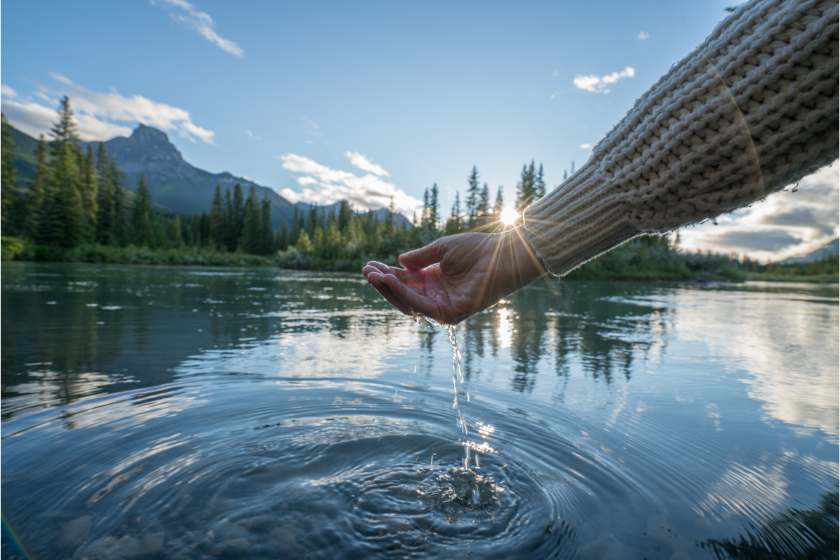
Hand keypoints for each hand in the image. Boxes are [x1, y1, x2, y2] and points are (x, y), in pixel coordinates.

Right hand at [362, 228, 545, 324]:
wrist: (502, 254)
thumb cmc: (478, 249)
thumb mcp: (441, 249)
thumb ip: (419, 258)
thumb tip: (399, 262)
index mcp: (435, 280)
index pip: (405, 281)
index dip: (387, 275)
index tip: (369, 266)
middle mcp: (437, 295)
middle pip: (403, 294)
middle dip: (384, 284)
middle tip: (366, 271)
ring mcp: (444, 306)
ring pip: (409, 302)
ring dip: (390, 289)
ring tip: (374, 275)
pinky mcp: (451, 314)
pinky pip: (422, 306)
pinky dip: (405, 294)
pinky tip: (391, 280)